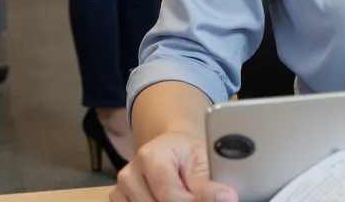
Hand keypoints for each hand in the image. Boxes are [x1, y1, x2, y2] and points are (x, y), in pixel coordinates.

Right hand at [112, 130, 236, 201]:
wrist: (171, 148)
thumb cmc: (188, 154)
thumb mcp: (203, 161)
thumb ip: (209, 184)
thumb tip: (227, 198)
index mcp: (150, 156)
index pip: (171, 197)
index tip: (216, 200)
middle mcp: (129, 174)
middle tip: (196, 195)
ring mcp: (121, 189)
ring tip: (184, 194)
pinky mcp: (117, 199)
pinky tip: (165, 198)